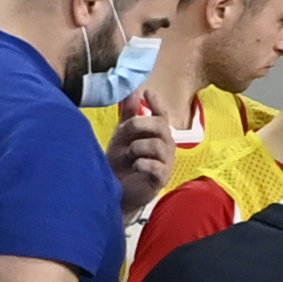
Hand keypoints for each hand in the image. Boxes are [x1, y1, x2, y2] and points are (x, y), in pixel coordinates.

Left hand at [108, 88, 175, 214]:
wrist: (116, 190)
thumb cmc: (122, 162)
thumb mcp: (123, 136)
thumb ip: (129, 115)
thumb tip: (133, 91)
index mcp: (157, 134)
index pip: (162, 115)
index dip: (157, 103)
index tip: (148, 92)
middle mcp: (166, 146)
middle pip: (161, 126)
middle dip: (141, 124)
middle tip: (125, 131)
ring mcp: (166, 163)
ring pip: (158, 145)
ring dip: (138, 147)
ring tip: (129, 155)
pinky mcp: (161, 179)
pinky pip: (156, 166)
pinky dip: (143, 163)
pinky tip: (135, 165)